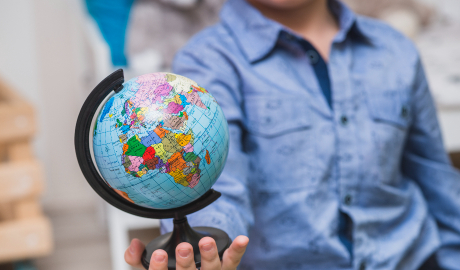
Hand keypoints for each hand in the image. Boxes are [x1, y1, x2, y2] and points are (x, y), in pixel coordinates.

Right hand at [125, 236, 248, 269]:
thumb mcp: (150, 267)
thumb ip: (137, 257)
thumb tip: (134, 245)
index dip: (158, 269)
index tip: (158, 254)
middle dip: (186, 263)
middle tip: (183, 248)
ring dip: (210, 256)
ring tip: (206, 242)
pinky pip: (232, 261)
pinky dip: (237, 250)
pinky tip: (242, 239)